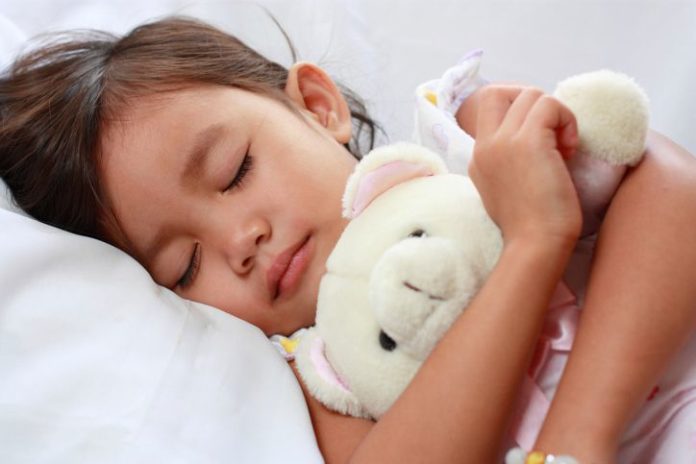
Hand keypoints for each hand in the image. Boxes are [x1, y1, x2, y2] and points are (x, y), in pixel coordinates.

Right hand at [467, 85, 581, 246]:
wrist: (535, 246)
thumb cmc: (531, 228)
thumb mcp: (507, 190)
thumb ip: (509, 164)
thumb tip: (540, 142)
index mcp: (478, 157)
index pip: (487, 108)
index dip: (516, 110)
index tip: (539, 133)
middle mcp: (485, 146)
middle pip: (500, 92)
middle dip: (531, 103)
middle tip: (551, 133)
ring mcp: (502, 142)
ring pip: (530, 94)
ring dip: (554, 113)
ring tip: (563, 146)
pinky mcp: (528, 142)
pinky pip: (549, 104)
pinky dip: (566, 118)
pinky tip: (570, 148)